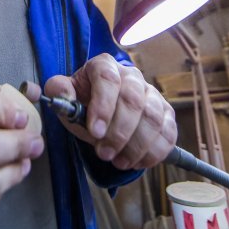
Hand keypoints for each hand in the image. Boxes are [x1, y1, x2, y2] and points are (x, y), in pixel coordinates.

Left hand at [44, 53, 175, 170]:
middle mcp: (131, 75)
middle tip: (104, 153)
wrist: (100, 112)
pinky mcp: (166, 113)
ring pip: (153, 118)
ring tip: (119, 161)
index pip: (108, 79)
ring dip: (137, 145)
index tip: (94, 132)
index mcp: (105, 66)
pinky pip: (169, 132)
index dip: (103, 106)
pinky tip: (138, 162)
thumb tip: (63, 95)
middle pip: (133, 100)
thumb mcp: (65, 96)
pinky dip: (155, 151)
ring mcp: (151, 93)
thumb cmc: (82, 102)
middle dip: (119, 132)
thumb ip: (59, 92)